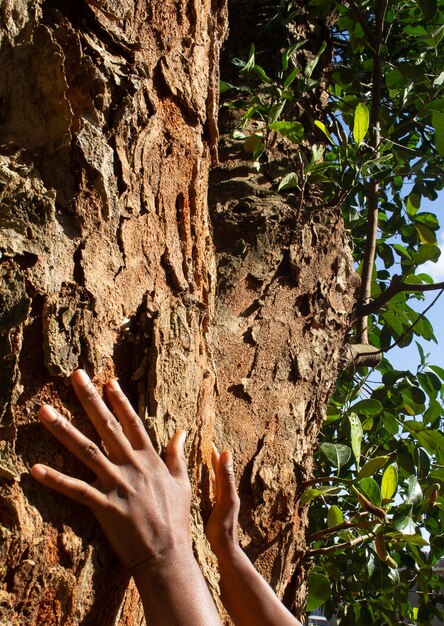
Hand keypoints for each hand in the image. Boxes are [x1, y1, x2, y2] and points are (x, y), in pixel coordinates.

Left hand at [31, 370, 191, 570]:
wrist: (167, 554)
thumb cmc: (175, 518)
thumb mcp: (182, 480)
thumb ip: (177, 454)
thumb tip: (182, 431)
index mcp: (149, 459)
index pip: (132, 423)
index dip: (120, 401)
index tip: (108, 381)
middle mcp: (132, 465)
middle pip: (107, 426)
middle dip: (90, 399)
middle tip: (75, 376)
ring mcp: (117, 484)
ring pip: (86, 451)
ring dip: (63, 429)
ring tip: (44, 411)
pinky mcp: (104, 506)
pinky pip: (76, 490)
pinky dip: (55, 479)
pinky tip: (34, 469)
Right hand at [205, 446, 239, 554]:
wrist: (223, 549)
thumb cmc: (224, 526)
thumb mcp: (225, 499)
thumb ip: (226, 478)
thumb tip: (227, 452)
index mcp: (227, 487)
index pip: (220, 464)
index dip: (213, 452)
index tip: (206, 440)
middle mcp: (223, 492)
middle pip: (216, 470)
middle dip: (209, 458)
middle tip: (199, 446)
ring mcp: (217, 500)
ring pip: (210, 479)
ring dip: (205, 469)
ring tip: (196, 459)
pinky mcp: (210, 509)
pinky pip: (205, 490)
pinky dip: (201, 482)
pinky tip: (194, 483)